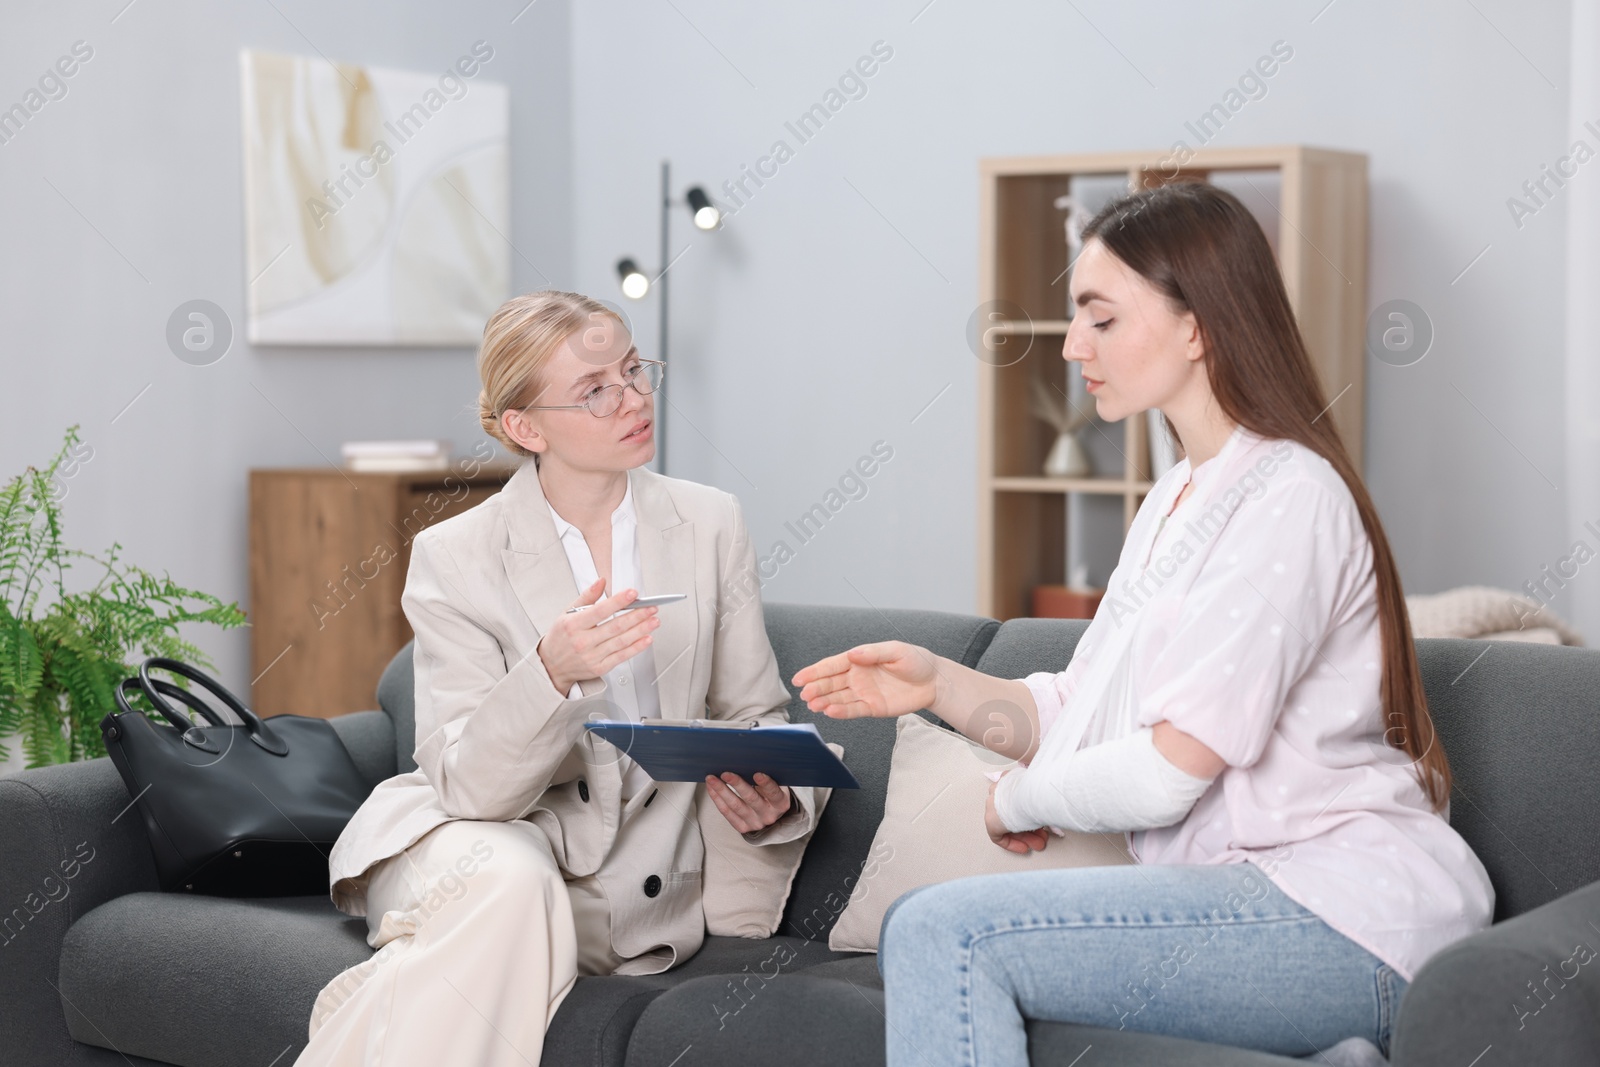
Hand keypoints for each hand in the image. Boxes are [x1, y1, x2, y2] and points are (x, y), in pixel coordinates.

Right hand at [537, 579, 658, 692]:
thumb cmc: (560, 638)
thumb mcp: (567, 613)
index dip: (618, 601)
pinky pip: (621, 656)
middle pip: (615, 626)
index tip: (633, 594)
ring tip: (653, 620)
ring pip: (621, 641)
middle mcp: (582, 641)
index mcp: (573, 625)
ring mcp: (592, 656)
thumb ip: (587, 597)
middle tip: (651, 607)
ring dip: (641, 630)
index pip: (600, 611)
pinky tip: (647, 639)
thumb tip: (601, 581)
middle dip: (636, 616)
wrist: (551, 666)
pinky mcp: (600, 667)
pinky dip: (636, 648)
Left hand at [705, 771, 791, 833]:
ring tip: (712, 779)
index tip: (757, 774)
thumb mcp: (777, 784)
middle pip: (751, 799)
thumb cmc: (771, 793)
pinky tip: (712, 788)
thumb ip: (768, 775)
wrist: (770, 813)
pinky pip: (727, 813)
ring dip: (721, 790)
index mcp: (781, 803)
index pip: (773, 793)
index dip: (766, 783)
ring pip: (735, 806)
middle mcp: (769, 815)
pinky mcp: (742, 827)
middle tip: (725, 773)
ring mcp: (755, 823)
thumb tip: (751, 759)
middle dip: (737, 784)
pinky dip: (717, 799)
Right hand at [790, 640, 939, 718]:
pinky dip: (841, 712)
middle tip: (804, 694)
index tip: (799, 678)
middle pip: (831, 683)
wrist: (934, 682)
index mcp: (859, 660)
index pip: (832, 665)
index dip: (814, 671)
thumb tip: (852, 654)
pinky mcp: (872, 708)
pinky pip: (853, 710)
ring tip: (813, 705)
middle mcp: (857, 677)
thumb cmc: (916, 661)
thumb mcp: (897, 651)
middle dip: (816, 688)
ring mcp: (863, 693)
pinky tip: (830, 712)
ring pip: (838, 698)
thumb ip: (874, 653)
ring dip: (824, 702)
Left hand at [985, 776, 1048, 853]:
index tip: (1041, 821)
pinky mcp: (990, 821)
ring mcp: (992, 806)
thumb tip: (1050, 808)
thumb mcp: (1041, 791)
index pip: (1018, 799)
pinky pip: (999, 835)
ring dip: (1025, 836)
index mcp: (1009, 779)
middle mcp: (998, 792)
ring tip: (1038, 844)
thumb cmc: (1037, 790)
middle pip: (1014, 814)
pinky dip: (1012, 842)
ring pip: (1008, 824)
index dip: (1031, 813)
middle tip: (1043, 836)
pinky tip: (1024, 847)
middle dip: (1031, 828)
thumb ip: (1040, 799)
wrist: (1027, 796)